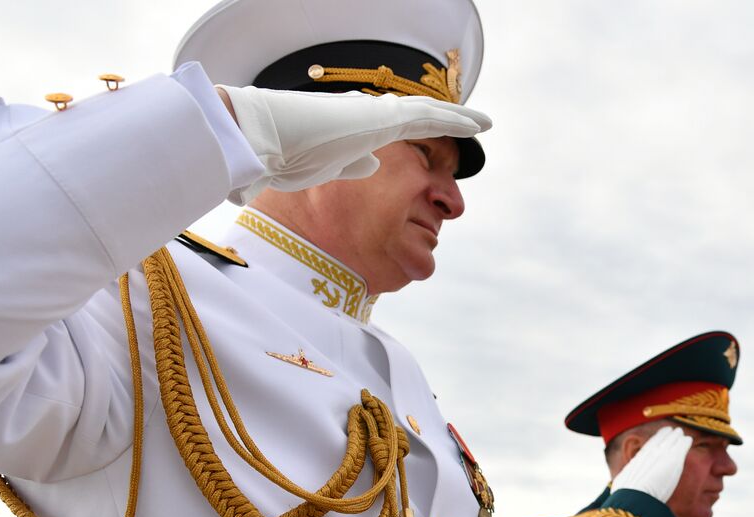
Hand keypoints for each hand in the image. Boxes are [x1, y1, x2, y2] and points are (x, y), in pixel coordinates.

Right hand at [218, 86, 491, 202]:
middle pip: (420, 116)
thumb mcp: (326, 167)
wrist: (269, 135)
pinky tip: (476, 126)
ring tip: (484, 122)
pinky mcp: (386, 118)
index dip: (423, 128)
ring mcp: (380, 113)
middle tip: (473, 124)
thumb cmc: (287, 154)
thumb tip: (374, 165)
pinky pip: (431, 118)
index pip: (399, 126)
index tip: (441, 133)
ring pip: (430, 113)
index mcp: (360, 126)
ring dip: (459, 117)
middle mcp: (372, 114)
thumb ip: (353, 163)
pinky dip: (455, 120)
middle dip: (448, 119)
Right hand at [610, 426, 691, 503]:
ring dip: (677, 436)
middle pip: (661, 440)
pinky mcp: (674, 459)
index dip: (656, 439)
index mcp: (639, 459)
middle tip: (673, 431)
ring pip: (672, 440)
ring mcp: (662, 455)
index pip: (649, 445)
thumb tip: (620, 485)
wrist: (636, 496)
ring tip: (680, 433)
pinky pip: (682, 446)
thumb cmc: (628, 496)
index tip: (660, 435)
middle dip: (667, 435)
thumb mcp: (623, 484)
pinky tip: (688, 440)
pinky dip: (685, 442)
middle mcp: (650, 454)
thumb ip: (627, 480)